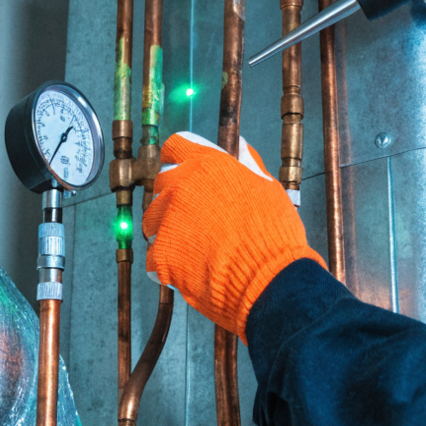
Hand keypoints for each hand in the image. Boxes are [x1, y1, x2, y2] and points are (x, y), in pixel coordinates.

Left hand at [142, 132, 327, 342]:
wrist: (269, 278)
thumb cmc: (273, 232)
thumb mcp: (267, 186)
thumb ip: (247, 164)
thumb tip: (241, 148)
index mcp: (206, 165)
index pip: (175, 147)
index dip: (181, 159)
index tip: (188, 172)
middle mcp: (180, 187)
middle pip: (161, 183)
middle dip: (176, 196)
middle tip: (198, 215)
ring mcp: (167, 221)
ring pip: (153, 219)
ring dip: (168, 228)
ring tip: (195, 245)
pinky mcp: (161, 256)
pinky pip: (154, 255)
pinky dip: (169, 263)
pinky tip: (191, 267)